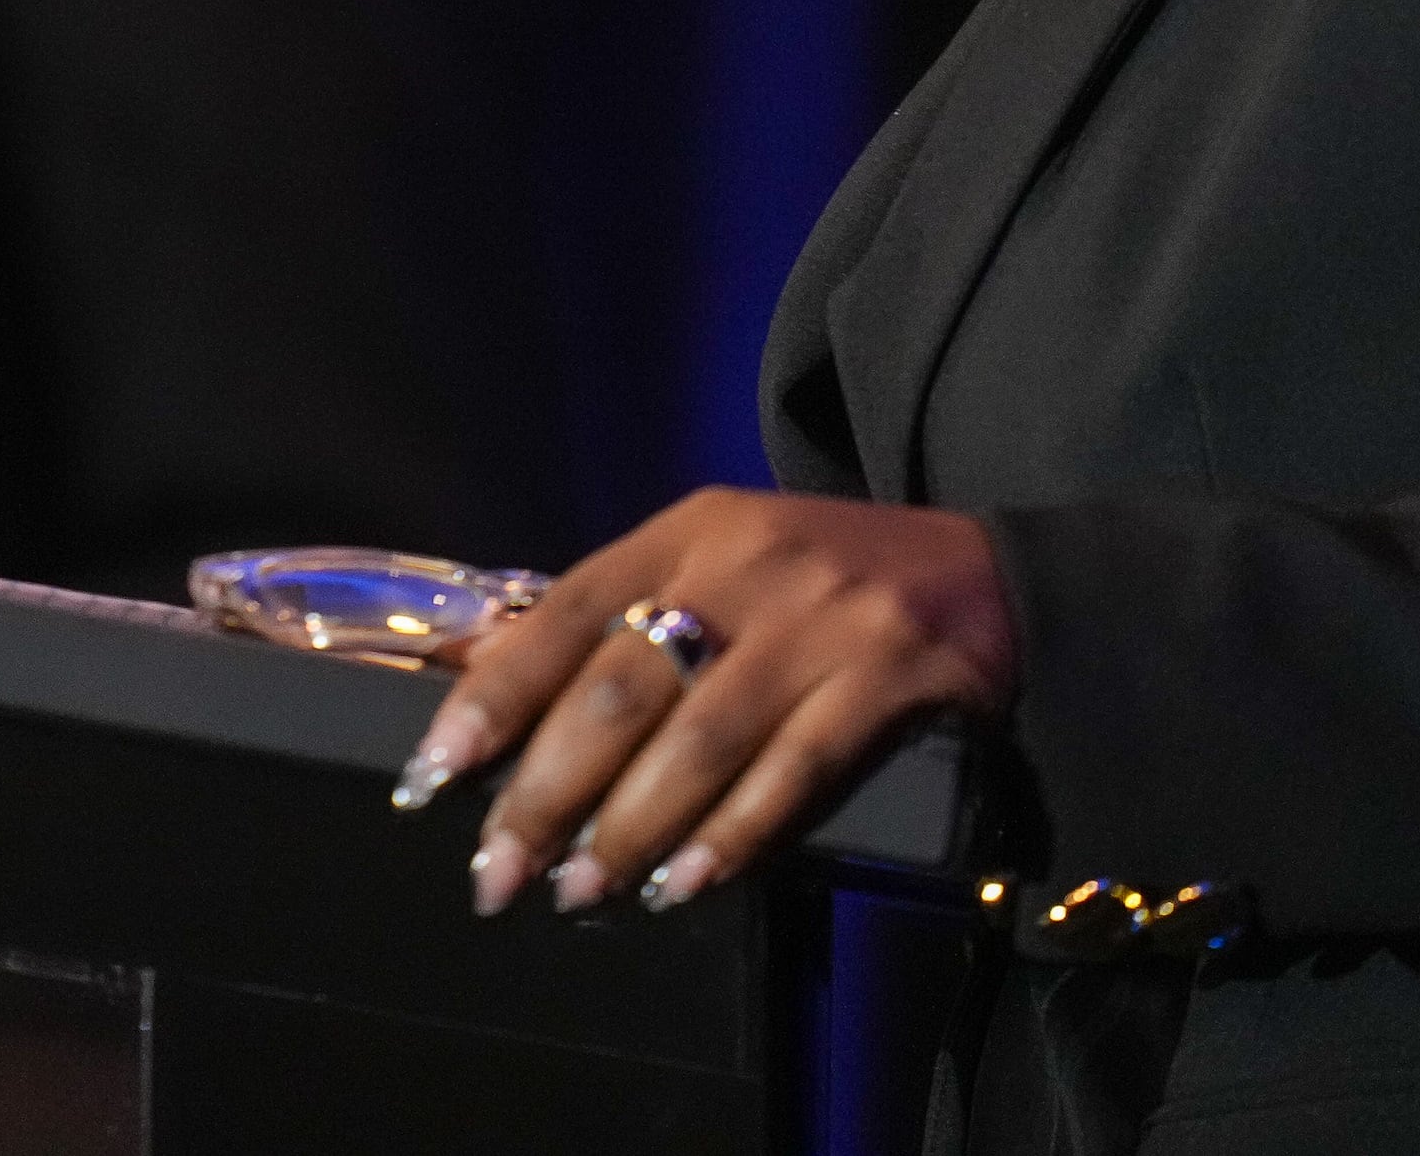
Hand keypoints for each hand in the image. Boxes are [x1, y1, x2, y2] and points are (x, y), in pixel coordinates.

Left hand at [392, 489, 1015, 917]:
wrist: (986, 572)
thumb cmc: (818, 582)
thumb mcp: (715, 562)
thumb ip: (617, 619)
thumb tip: (481, 682)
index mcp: (686, 531)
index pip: (563, 612)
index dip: (493, 696)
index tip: (433, 773)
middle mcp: (743, 565)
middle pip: (621, 688)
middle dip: (546, 790)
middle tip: (497, 870)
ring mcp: (820, 620)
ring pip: (699, 739)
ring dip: (629, 827)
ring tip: (578, 889)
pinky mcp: (889, 674)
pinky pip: (795, 770)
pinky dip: (733, 834)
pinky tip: (685, 883)